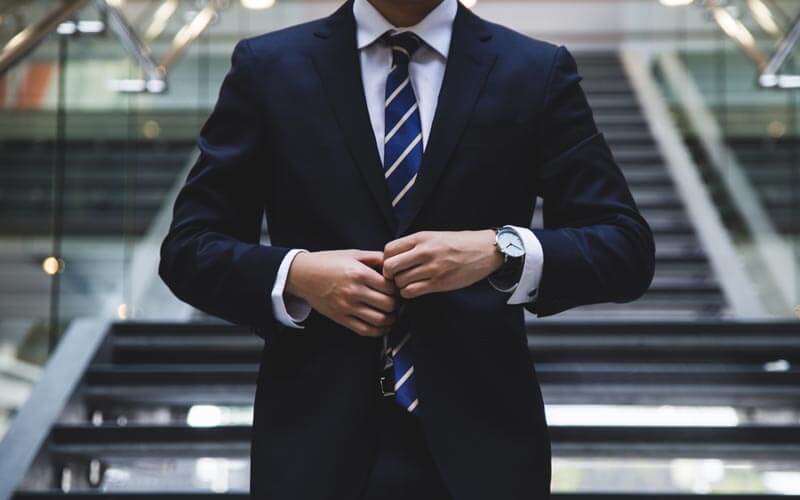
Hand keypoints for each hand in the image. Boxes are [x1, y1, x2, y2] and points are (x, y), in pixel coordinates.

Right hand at [285, 250, 397, 336]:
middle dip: (396, 304)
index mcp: (359, 274)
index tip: (396, 288)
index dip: (397, 289)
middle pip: (388, 304)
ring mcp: (347, 307)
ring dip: (391, 319)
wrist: (303, 275)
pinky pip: (365, 330)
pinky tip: (382, 326)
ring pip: (379, 320)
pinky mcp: (341, 318)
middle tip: (396, 301)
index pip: (389, 287)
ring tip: (391, 314)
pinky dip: (379, 331)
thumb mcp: (352, 254)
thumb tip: (392, 263)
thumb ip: (374, 257)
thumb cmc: (327, 262)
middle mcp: (354, 291)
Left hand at [383, 230, 503, 298]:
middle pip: (390, 267)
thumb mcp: (434, 236)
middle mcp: (424, 252)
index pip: (389, 249)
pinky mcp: (438, 283)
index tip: (393, 264)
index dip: (386, 259)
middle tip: (396, 277)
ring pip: (399, 282)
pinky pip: (411, 292)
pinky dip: (409, 293)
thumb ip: (414, 245)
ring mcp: (431, 268)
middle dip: (390, 274)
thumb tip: (392, 257)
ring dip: (400, 285)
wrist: (484, 251)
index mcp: (421, 238)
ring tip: (409, 282)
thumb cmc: (458, 243)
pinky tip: (416, 289)